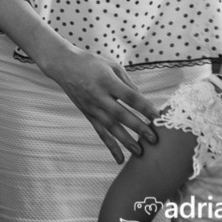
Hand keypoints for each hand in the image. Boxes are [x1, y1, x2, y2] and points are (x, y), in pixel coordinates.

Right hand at [39, 45, 158, 163]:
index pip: (129, 97)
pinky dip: (110, 146)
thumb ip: (128, 84)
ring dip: (126, 141)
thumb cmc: (91, 63)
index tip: (159, 118)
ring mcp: (91, 106)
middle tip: (154, 139)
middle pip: (121, 115)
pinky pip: (100, 132)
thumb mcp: (112, 66)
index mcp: (107, 81)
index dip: (144, 107)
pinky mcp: (87, 114)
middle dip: (138, 128)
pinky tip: (120, 159)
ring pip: (110, 127)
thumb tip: (144, 102)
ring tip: (140, 153)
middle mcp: (98, 95)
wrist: (63, 64)